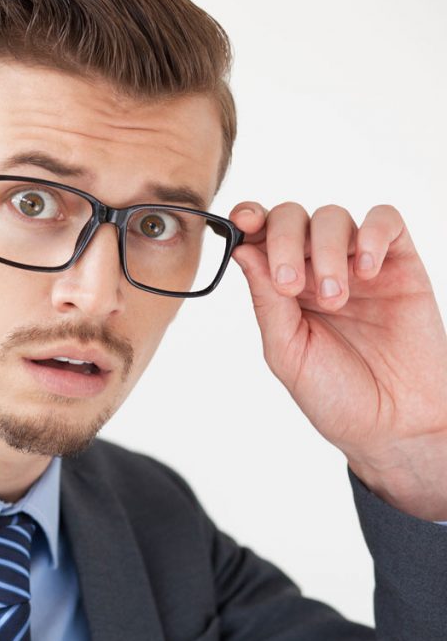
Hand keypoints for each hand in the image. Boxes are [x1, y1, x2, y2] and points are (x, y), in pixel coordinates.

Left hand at [230, 201, 446, 521]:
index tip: (241, 222)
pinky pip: (385, 220)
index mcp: (280, 287)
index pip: (257, 236)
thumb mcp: (287, 352)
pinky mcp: (400, 263)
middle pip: (291, 218)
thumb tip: (241, 250)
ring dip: (326, 251)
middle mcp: (315, 268)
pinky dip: (371, 234)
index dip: (246, 219)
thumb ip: (266, 300)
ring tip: (336, 298)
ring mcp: (357, 263)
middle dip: (284, 242)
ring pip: (332, 217)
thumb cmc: (336, 394)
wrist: (396, 423)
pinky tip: (366, 271)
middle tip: (291, 285)